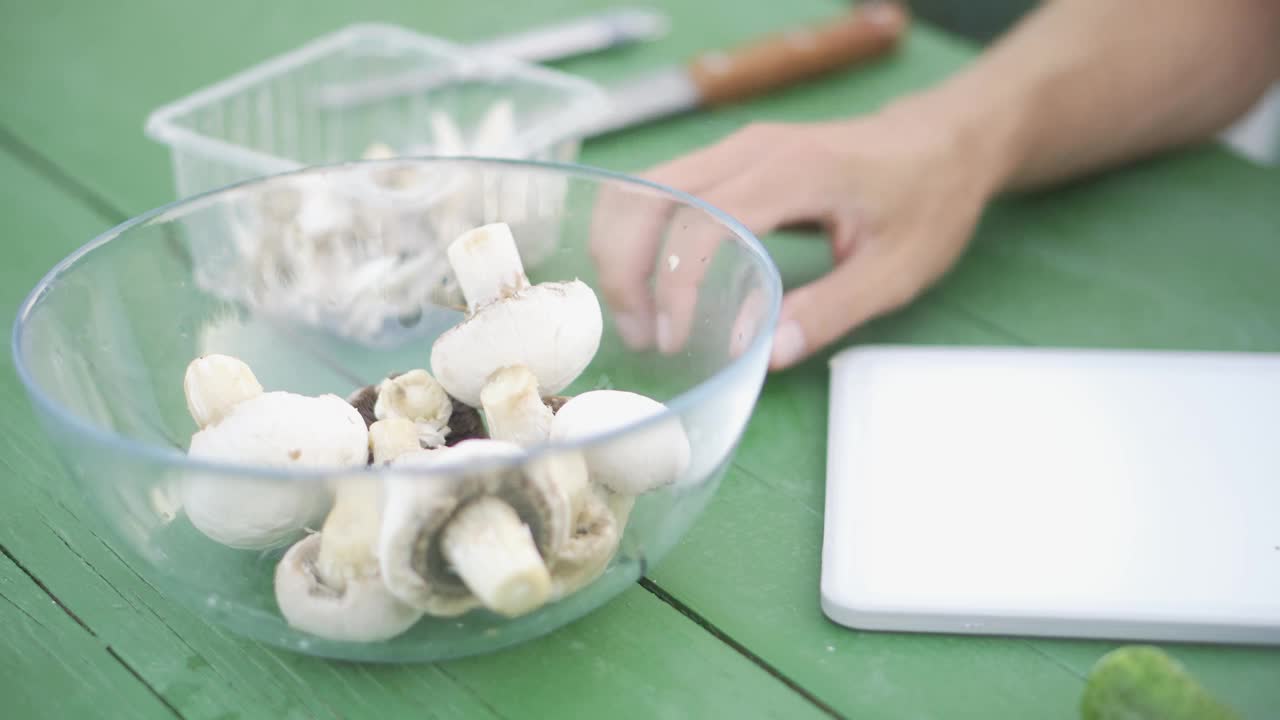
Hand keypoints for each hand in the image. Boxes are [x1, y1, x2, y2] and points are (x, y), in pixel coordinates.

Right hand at [592, 102, 1005, 369]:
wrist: (946, 141)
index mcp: (794, 171)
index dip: (674, 284)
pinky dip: (640, 233)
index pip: (701, 222)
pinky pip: (662, 187)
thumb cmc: (928, 201)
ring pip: (643, 186)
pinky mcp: (730, 157)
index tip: (675, 340)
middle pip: (648, 196)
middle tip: (642, 336)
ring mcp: (736, 146)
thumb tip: (760, 355)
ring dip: (623, 251)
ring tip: (640, 316)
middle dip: (625, 268)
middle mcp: (751, 148)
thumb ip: (827, 311)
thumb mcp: (895, 271)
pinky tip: (653, 281)